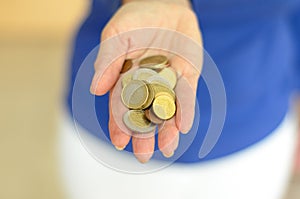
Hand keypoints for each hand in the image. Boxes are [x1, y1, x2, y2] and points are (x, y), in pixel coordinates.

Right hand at [90, 0, 202, 162]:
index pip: (121, 106)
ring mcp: (168, 81)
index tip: (120, 142)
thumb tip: (96, 89)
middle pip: (144, 114)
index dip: (119, 124)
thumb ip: (107, 61)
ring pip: (166, 110)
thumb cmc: (136, 18)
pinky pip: (186, 95)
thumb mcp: (116, 35)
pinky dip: (184, 110)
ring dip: (166, 130)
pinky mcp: (187, 75)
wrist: (165, 4)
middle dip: (143, 135)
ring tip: (166, 149)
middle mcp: (147, 84)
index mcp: (126, 78)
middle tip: (143, 157)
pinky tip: (182, 127)